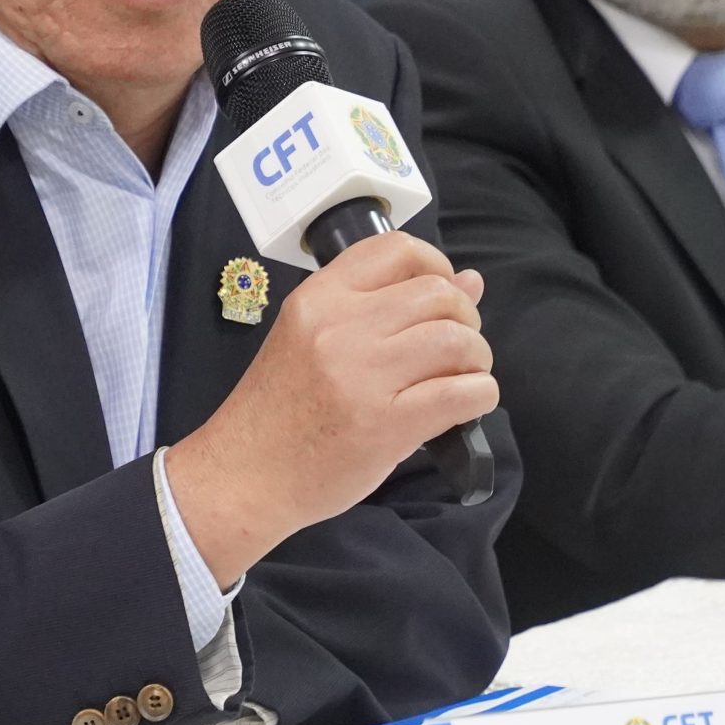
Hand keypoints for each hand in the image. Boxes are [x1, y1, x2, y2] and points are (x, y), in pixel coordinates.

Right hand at [165, 232, 494, 583]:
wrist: (244, 475)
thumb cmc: (279, 408)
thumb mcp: (311, 339)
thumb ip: (382, 306)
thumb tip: (469, 280)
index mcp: (318, 298)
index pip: (398, 249)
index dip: (438, 265)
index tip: (443, 293)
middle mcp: (340, 327)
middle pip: (439, 295)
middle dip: (465, 318)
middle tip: (455, 347)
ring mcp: (363, 377)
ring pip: (458, 340)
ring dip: (476, 357)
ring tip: (461, 375)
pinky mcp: (386, 425)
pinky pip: (462, 393)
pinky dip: (480, 394)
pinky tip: (467, 403)